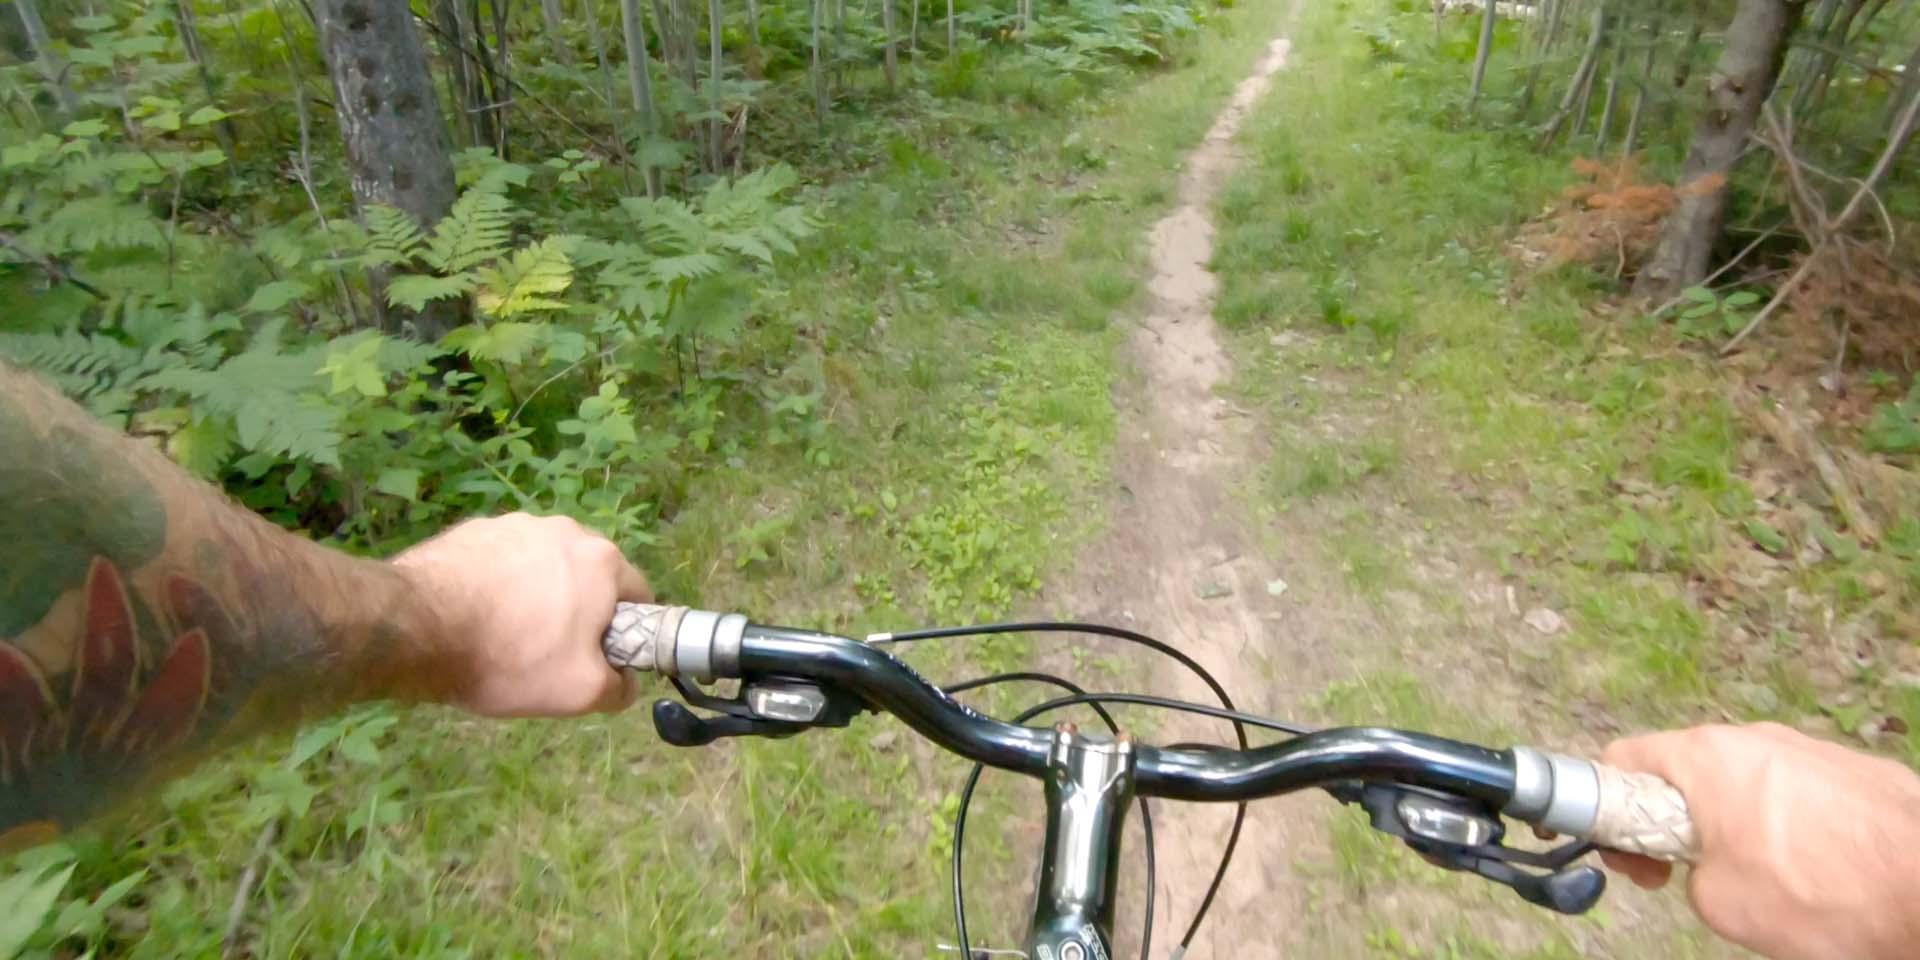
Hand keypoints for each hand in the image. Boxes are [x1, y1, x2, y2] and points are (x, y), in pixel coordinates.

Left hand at [393, 513, 651, 716]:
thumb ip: (620, 688)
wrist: (418, 628)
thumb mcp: (581, 693)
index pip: (638, 595)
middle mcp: (565, 530)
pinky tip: (474, 615)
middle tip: (549, 650)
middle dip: (578, 609)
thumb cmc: (511, 658)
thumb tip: (627, 681)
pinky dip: (497, 584)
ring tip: (504, 633)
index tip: (598, 656)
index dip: (625, 631)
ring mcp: (515, 524)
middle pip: (589, 576)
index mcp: (602, 561)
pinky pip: (501, 560)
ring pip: (543, 566)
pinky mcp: (473, 529)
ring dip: (537, 593)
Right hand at [1600, 722, 1919, 959]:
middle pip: (1688, 771)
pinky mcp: (1860, 768)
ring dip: (1742, 822)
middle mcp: (1753, 737)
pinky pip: (1804, 791)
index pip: (1621, 759)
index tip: (1641, 861)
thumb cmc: (1815, 892)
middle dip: (1682, 821)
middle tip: (1698, 874)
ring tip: (1776, 876)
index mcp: (1705, 757)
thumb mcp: (1718, 903)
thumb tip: (1708, 865)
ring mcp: (1811, 747)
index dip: (1613, 814)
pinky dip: (1798, 824)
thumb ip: (1688, 871)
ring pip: (1750, 781)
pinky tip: (1825, 867)